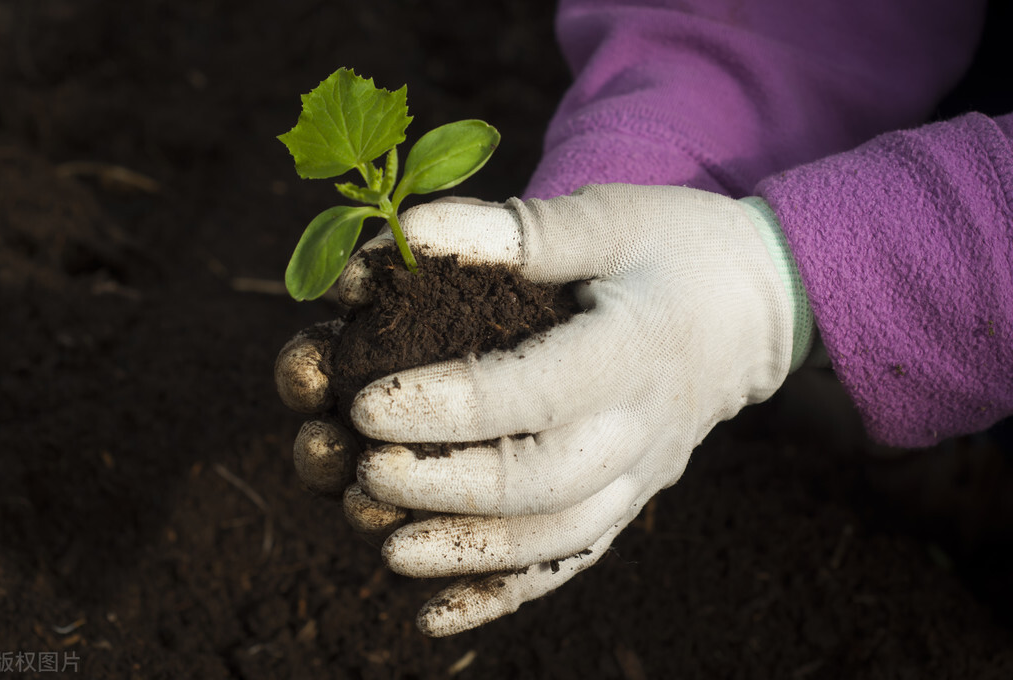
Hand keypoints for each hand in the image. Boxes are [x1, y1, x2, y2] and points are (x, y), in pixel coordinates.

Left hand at [277, 183, 810, 635]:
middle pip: (541, 482)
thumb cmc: (673, 246)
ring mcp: (645, 473)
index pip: (534, 392)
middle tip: (364, 471)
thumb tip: (405, 237)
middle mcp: (644, 426)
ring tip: (387, 550)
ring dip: (468, 554)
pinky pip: (575, 557)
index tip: (367, 403)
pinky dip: (505, 593)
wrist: (760, 302)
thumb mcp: (604, 217)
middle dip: (443, 485)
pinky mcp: (637, 497)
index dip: (447, 404)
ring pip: (557, 537)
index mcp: (635, 349)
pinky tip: (435, 614)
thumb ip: (511, 232)